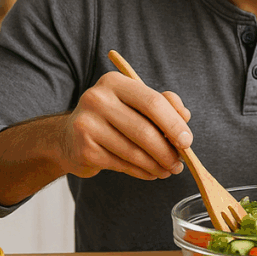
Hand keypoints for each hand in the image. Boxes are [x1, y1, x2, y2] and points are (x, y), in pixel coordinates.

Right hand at [60, 71, 189, 180]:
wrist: (69, 137)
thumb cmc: (113, 118)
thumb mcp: (136, 103)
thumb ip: (164, 104)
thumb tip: (185, 117)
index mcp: (114, 82)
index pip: (152, 102)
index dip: (174, 124)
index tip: (187, 141)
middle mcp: (98, 99)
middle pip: (144, 130)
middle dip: (167, 151)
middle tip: (179, 163)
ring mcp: (87, 125)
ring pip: (135, 151)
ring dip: (157, 165)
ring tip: (168, 170)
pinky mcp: (84, 150)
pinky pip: (123, 165)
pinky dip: (142, 172)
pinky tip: (150, 173)